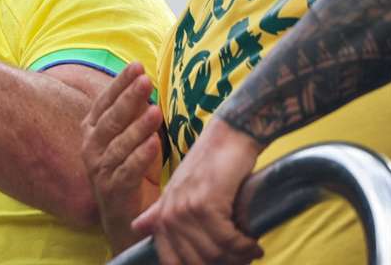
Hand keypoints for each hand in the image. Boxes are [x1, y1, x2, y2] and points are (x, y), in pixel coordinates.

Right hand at [79, 62, 162, 252]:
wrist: (128, 220)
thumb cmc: (134, 173)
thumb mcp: (135, 140)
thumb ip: (136, 117)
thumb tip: (146, 85)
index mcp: (94, 131)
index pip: (105, 102)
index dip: (120, 84)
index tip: (137, 66)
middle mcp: (92, 148)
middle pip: (110, 119)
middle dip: (128, 98)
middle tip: (146, 81)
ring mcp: (100, 170)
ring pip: (118, 144)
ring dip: (137, 126)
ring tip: (155, 111)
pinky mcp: (113, 190)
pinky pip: (127, 170)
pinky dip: (141, 157)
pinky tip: (154, 143)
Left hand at [132, 115, 263, 264]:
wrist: (229, 137)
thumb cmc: (210, 165)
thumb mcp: (181, 190)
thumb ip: (160, 211)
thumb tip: (136, 228)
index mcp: (163, 214)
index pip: (172, 260)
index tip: (222, 263)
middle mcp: (170, 214)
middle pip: (197, 262)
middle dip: (224, 263)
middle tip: (242, 256)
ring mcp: (187, 209)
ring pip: (215, 253)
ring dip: (238, 256)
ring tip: (250, 249)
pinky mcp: (207, 204)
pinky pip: (228, 241)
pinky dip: (245, 245)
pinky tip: (254, 242)